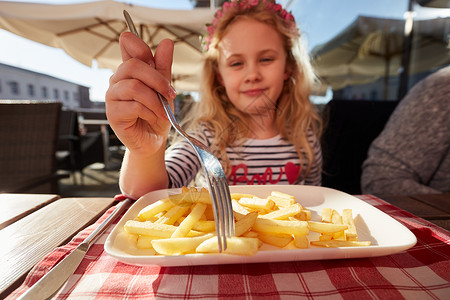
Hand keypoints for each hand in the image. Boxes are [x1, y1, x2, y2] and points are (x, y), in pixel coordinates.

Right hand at [106, 32, 175, 155]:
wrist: (153, 140)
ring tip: (163, 112)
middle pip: (132, 66)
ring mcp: (112, 97)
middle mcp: (117, 81)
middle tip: (171, 94)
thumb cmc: (157, 113)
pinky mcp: (113, 114)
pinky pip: (134, 106)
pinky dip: (150, 112)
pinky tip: (152, 118)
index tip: (152, 57)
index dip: (137, 44)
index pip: (127, 46)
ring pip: (134, 87)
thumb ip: (163, 67)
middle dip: (157, 80)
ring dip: (155, 101)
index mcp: (129, 71)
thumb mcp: (164, 88)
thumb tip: (167, 42)